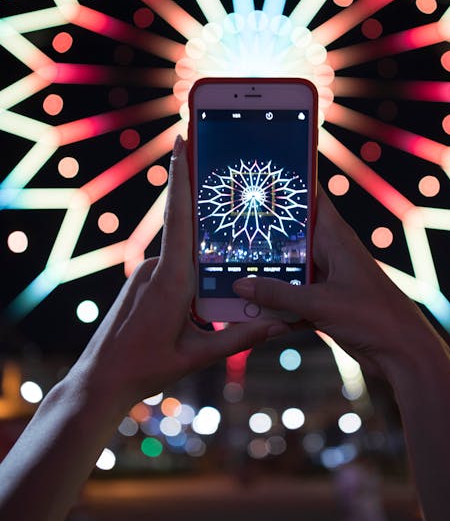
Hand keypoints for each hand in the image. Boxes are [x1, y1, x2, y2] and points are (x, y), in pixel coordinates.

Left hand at [72, 135, 287, 409]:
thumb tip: (280, 323)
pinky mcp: (144, 283)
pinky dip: (193, 273)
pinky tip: (200, 299)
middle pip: (191, 232)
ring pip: (186, 256)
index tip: (182, 139)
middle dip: (211, 214)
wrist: (99, 380)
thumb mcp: (198, 355)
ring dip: (206, 260)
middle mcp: (158, 268)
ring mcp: (147, 274)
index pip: (180, 215)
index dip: (182, 175)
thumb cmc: (146, 367)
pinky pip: (175, 267)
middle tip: (235, 194)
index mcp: (172, 278)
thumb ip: (241, 337)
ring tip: (224, 278)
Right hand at [233, 184, 446, 383]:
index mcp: (336, 239)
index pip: (313, 199)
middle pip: (293, 237)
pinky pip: (293, 299)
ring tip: (230, 271)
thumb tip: (240, 283)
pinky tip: (251, 312)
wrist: (402, 354)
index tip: (261, 176)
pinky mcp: (325, 305)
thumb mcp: (320, 303)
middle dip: (265, 235)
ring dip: (266, 276)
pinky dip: (276, 305)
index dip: (291, 185)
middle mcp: (331, 255)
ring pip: (289, 271)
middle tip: (229, 227)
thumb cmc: (373, 317)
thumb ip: (279, 294)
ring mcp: (328, 281)